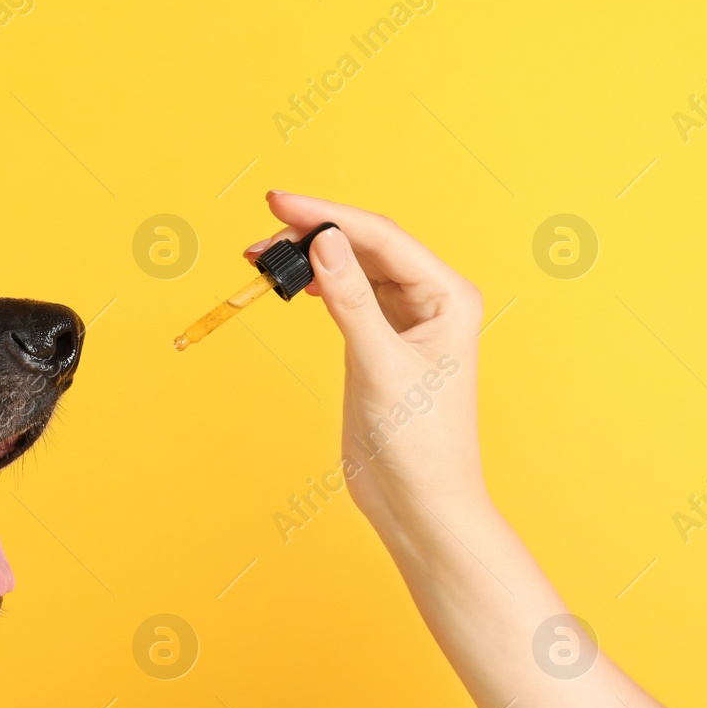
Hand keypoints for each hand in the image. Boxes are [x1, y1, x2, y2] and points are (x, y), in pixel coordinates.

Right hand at [246, 192, 487, 535]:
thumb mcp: (379, 366)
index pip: (380, 237)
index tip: (278, 202)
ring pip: (350, 269)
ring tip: (261, 257)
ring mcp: (403, 322)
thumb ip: (350, 300)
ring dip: (308, 259)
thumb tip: (323, 240)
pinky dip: (314, 286)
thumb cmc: (419, 445)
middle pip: (364, 246)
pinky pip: (345, 297)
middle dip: (311, 233)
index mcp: (448, 296)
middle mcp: (430, 301)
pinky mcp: (378, 345)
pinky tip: (290, 282)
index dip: (327, 214)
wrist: (421, 504)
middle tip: (258, 236)